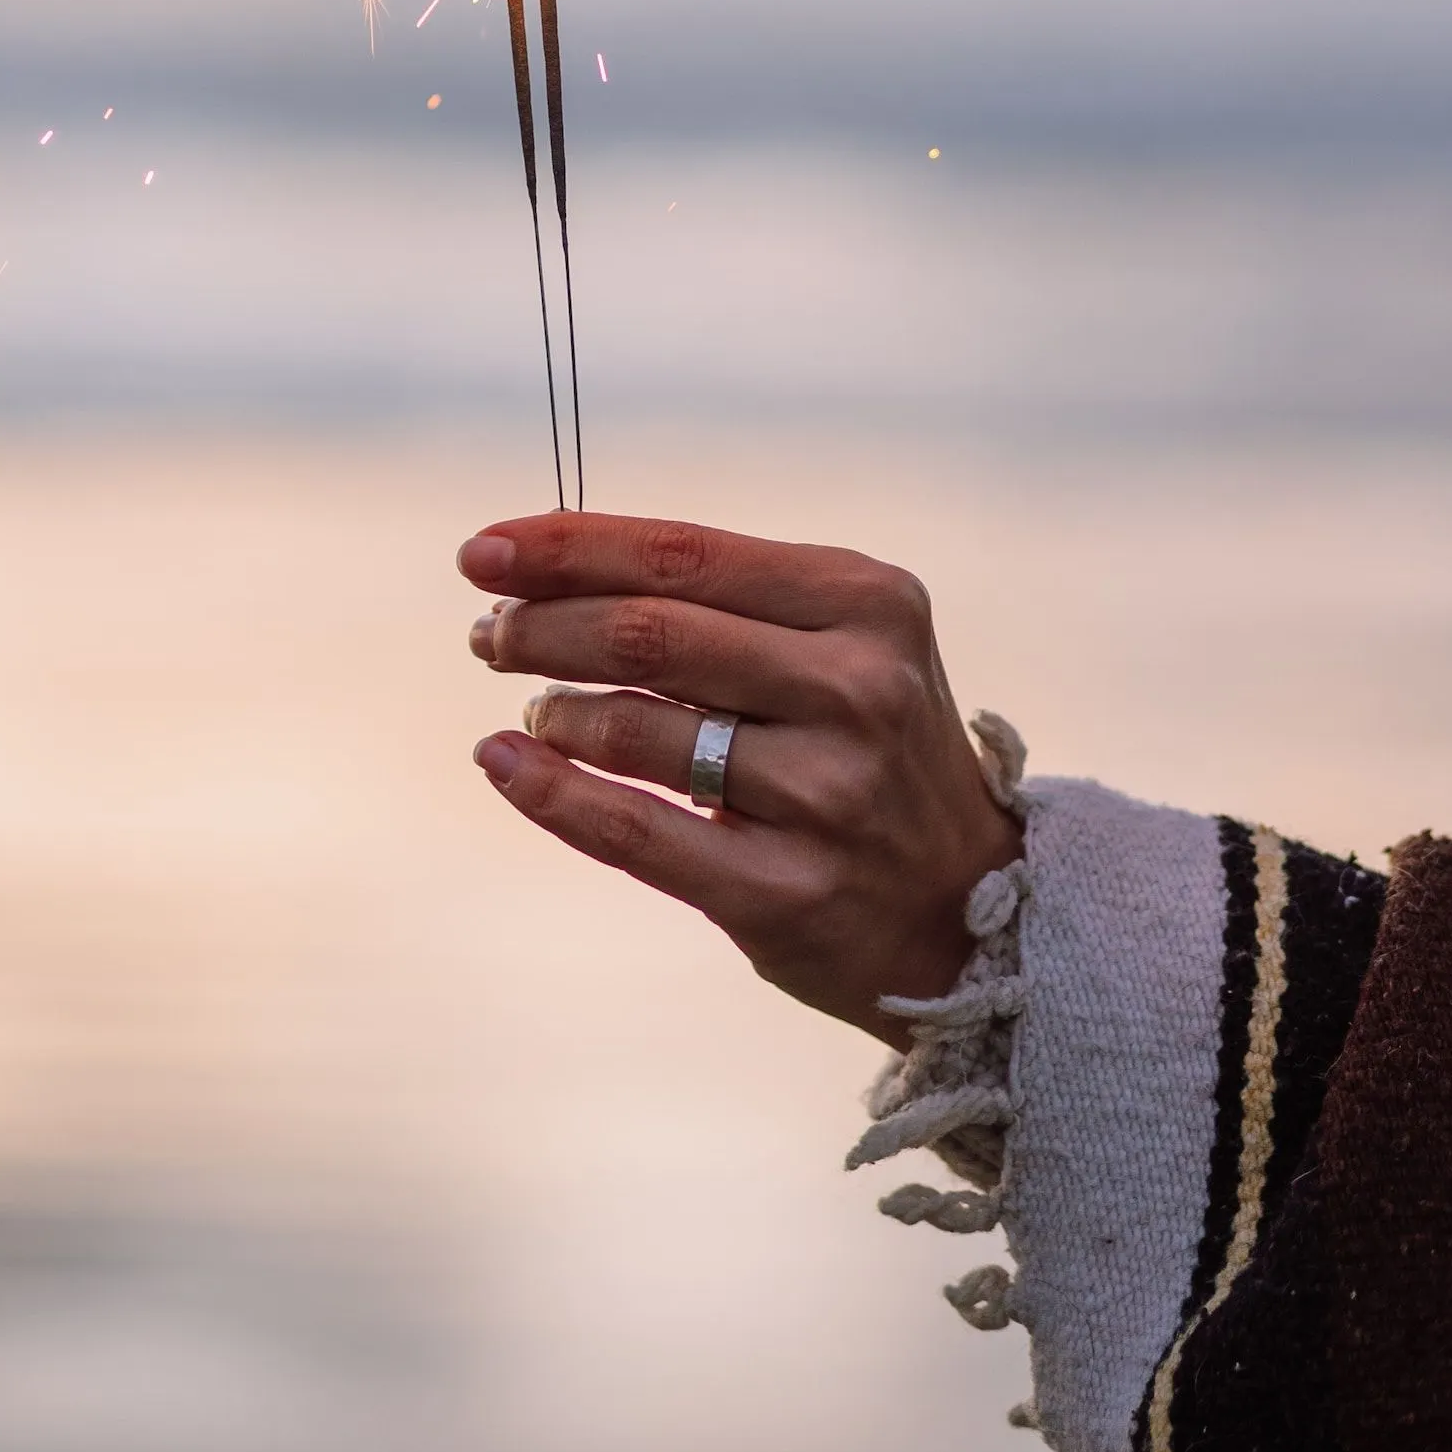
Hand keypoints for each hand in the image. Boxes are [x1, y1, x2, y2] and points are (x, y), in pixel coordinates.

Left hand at [459, 510, 1019, 1047]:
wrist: (969, 903)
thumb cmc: (868, 744)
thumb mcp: (837, 640)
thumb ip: (716, 600)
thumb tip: (545, 575)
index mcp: (866, 601)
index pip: (682, 554)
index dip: (567, 549)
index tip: (483, 553)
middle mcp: (856, 688)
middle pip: (647, 635)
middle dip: (540, 626)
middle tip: (490, 634)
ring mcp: (825, 794)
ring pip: (634, 732)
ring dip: (552, 710)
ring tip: (532, 708)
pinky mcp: (787, 891)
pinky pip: (633, 832)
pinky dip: (549, 793)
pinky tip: (504, 762)